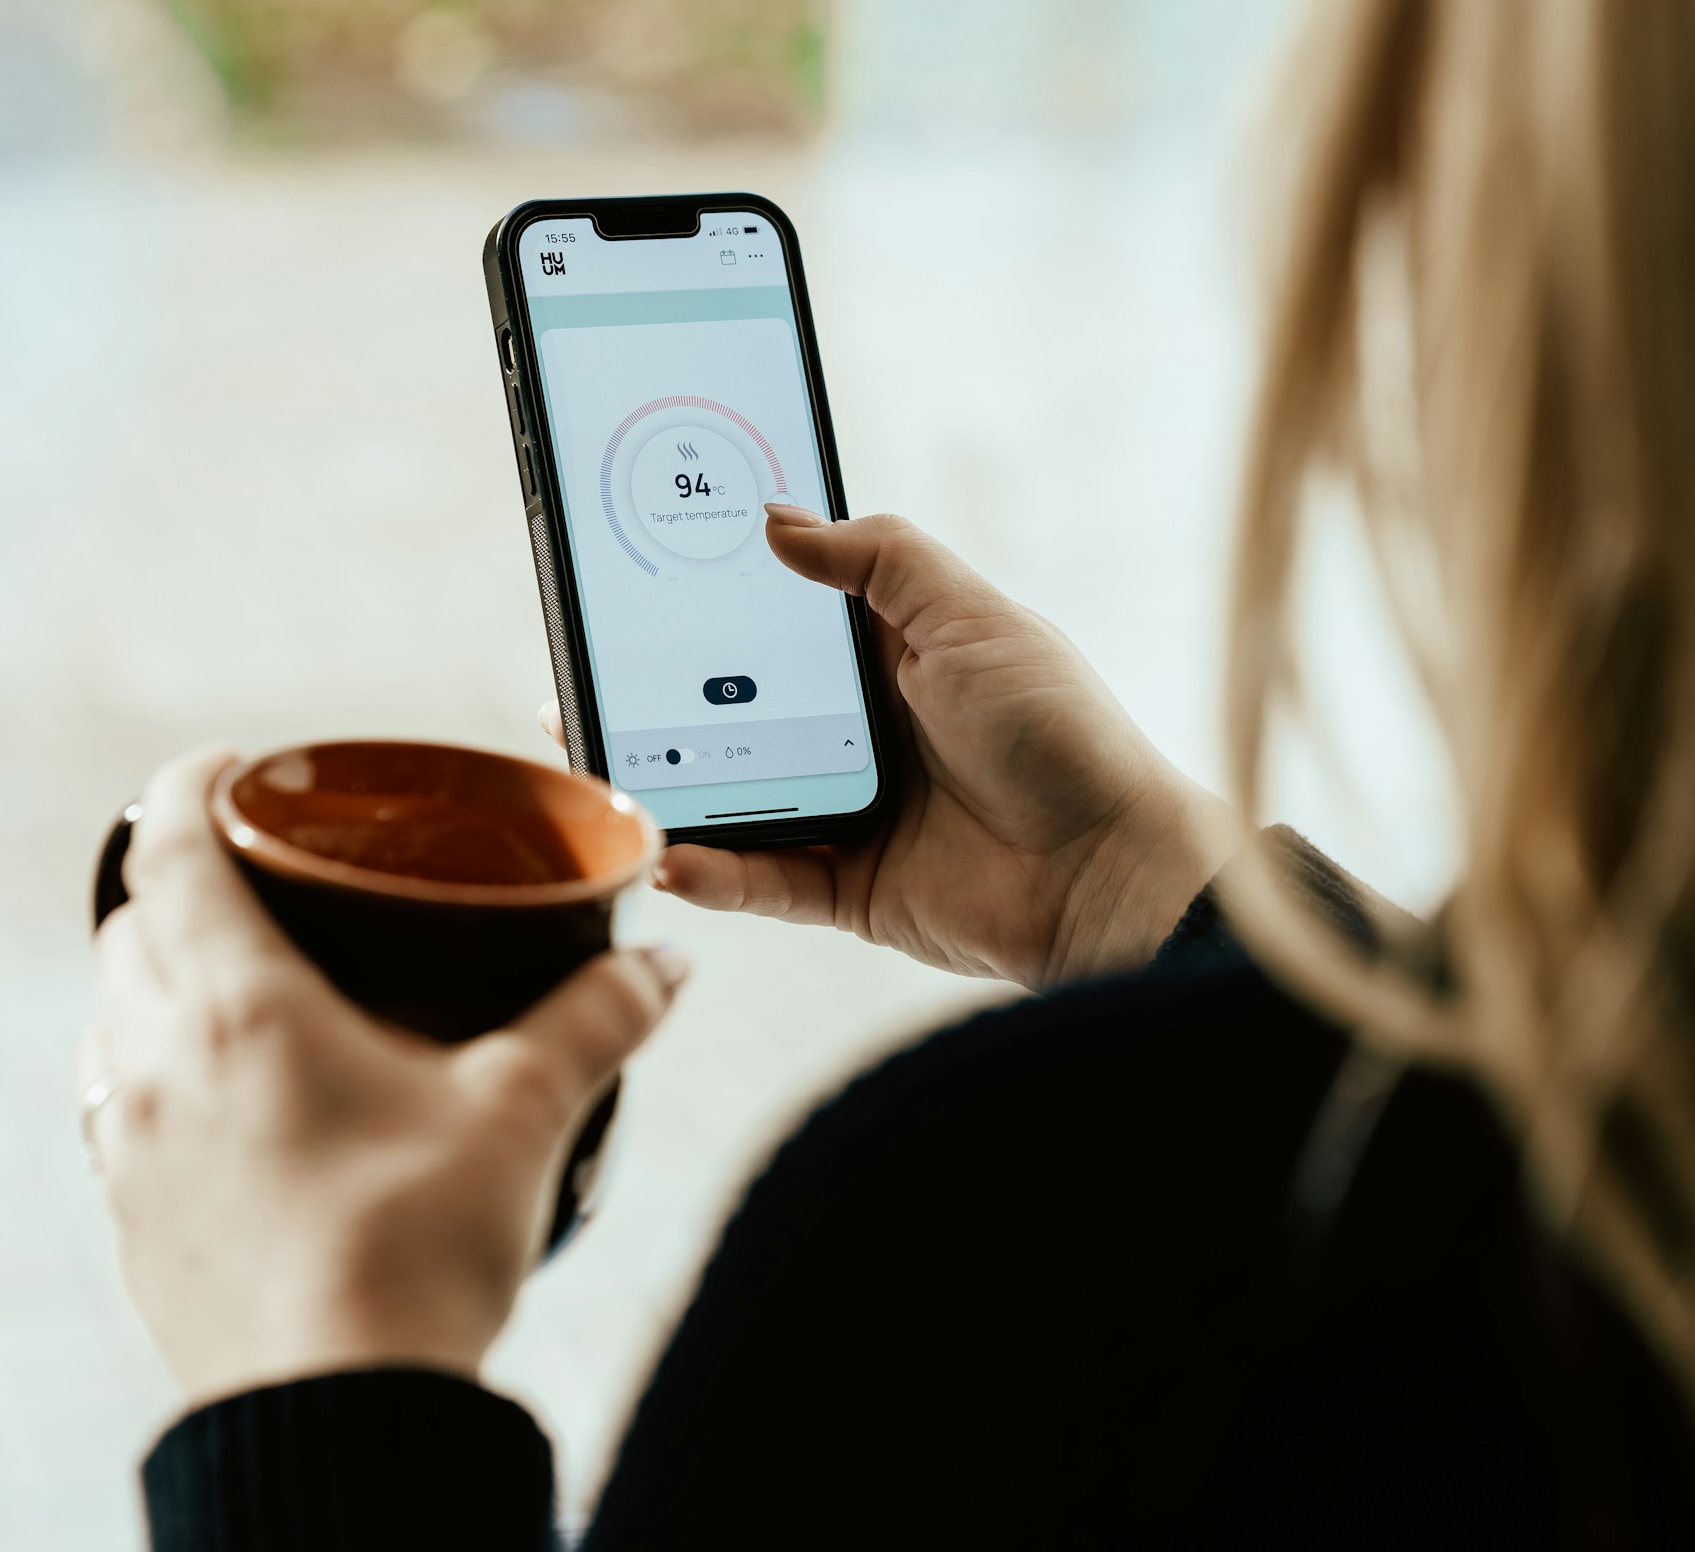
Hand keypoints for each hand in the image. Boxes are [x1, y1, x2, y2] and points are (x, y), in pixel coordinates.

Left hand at [81, 746, 687, 1404]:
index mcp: (237, 1006)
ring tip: (250, 994)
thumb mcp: (525, 1112)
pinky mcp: (134, 1227)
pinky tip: (240, 1113)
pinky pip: (121, 1114)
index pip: (166, 847)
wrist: (339, 1415)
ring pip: (112, 1023)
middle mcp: (158, 1063)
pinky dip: (161, 1079)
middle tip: (262, 882)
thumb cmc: (417, 1250)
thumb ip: (596, 1019)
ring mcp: (131, 1151)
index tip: (230, 767)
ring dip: (160, 983)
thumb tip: (666, 968)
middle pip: (128, 928)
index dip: (186, 784)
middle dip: (178, 885)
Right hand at [550, 508, 1235, 988]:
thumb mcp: (972, 617)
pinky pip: (763, 881)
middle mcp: (864, 731)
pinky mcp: (853, 890)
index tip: (636, 583)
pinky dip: (714, 871)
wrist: (1114, 873)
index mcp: (893, 654)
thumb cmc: (1060, 733)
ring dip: (671, 788)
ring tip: (600, 773)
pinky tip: (668, 856)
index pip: (781, 622)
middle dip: (660, 699)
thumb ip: (879, 559)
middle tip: (580, 680)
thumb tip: (777, 519)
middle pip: (739, 708)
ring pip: (737, 796)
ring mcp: (853, 812)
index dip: (714, 604)